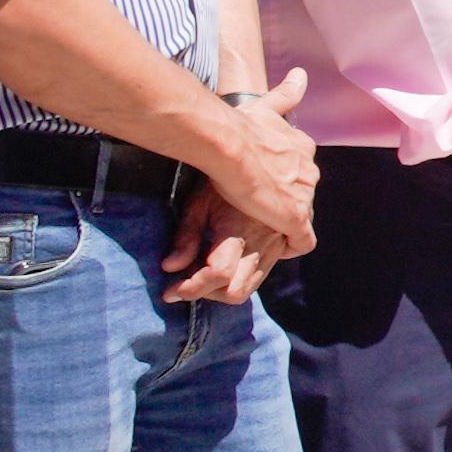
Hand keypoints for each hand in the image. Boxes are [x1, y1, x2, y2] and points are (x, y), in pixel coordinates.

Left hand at [161, 185, 301, 304]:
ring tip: (202, 274)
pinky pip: (262, 274)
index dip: (192, 287)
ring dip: (223, 289)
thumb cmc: (221, 178)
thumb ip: (185, 238)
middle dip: (208, 294)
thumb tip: (170, 267)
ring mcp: (276, 244)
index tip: (171, 290)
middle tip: (187, 284)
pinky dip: (240, 277)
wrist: (258, 158)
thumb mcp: (198, 203)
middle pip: (236, 290)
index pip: (218, 273)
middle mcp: (262, 241)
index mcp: (239, 229)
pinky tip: (224, 264)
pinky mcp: (282, 244)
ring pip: (250, 287)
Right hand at [195, 70, 317, 251]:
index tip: (269, 181)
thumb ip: (286, 94)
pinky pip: (303, 239)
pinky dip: (294, 244)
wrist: (231, 144)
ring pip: (302, 213)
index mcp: (302, 147)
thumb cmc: (241, 126)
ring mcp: (304, 195)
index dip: (285, 177)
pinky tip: (281, 246)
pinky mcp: (295, 218)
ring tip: (265, 227)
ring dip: (286, 220)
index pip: (300, 168)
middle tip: (263, 206)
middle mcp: (309, 170)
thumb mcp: (266, 106)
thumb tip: (301, 75)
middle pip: (303, 191)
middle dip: (287, 198)